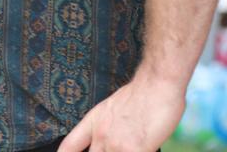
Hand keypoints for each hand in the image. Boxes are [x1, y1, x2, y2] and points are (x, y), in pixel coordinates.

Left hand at [58, 74, 185, 151]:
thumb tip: (111, 141)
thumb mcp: (113, 107)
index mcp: (94, 121)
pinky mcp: (134, 150)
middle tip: (114, 148)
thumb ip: (108, 126)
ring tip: (128, 146)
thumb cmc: (141, 93)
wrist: (157, 82)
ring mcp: (116, 145)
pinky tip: (144, 149)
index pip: (70, 144)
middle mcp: (101, 134)